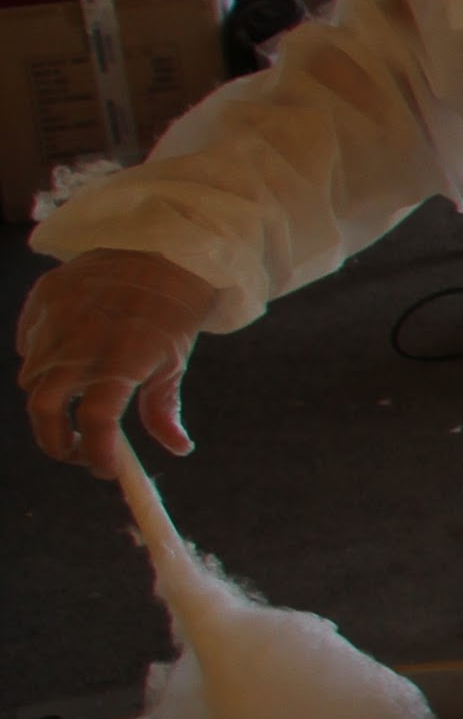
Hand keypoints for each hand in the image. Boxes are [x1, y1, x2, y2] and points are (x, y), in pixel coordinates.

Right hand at [19, 250, 218, 470]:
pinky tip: (65, 365)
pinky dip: (41, 363)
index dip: (98, 453)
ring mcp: (57, 319)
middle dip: (55, 441)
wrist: (161, 248)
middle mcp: (82, 342)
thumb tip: (178, 450)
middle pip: (44, 409)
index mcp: (124, 361)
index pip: (96, 422)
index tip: (106, 469)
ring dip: (49, 401)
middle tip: (75, 452)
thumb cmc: (173, 311)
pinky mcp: (43, 299)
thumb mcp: (174, 362)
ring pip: (32, 378)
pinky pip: (28, 343)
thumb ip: (164, 410)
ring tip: (75, 404)